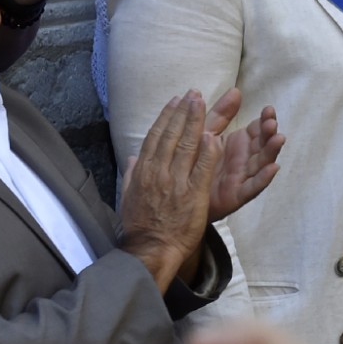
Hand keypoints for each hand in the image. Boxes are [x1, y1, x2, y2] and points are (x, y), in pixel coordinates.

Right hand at [121, 91, 224, 288]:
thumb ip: (131, 175)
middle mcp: (157, 172)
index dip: (166, 117)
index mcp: (142, 171)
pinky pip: (203, 168)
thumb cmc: (140, 226)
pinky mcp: (193, 195)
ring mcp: (175, 182)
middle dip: (182, 112)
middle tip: (192, 94)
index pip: (155, 137)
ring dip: (194, 121)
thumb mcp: (128, 197)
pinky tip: (214, 135)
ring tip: (201, 103)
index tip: (174, 101)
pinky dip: (208, 150)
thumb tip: (132, 158)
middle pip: (170, 135)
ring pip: (186, 145)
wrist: (151, 250)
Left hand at [207, 97, 285, 221]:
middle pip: (262, 145)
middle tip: (272, 122)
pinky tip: (272, 168)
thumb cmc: (196, 163)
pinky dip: (263, 178)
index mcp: (239, 144)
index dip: (265, 119)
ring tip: (278, 138)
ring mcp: (242, 177)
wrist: (180, 196)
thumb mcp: (208, 134)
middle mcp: (244, 159)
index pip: (257, 130)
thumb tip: (235, 90)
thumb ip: (221, 114)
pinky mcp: (236, 195)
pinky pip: (252, 187)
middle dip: (269, 132)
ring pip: (261, 163)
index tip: (268, 109)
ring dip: (271, 151)